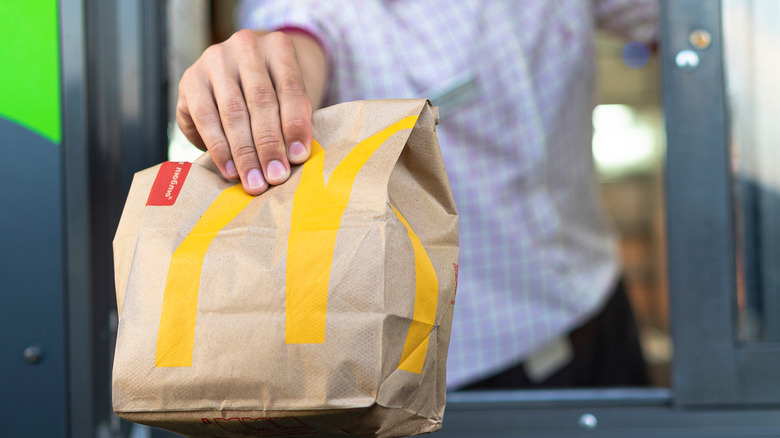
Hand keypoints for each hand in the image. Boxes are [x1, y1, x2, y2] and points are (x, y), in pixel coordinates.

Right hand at [176, 29, 326, 194]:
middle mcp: (245, 47)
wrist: (237, 75)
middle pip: (261, 101)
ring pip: (233, 113)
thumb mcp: (287, 99)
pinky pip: (206, 119)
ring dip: (244, 153)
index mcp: (278, 47)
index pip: (290, 88)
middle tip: (276, 177)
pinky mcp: (191, 80)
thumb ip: (293, 121)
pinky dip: (219, 149)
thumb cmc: (272, 93)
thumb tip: (294, 159)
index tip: (298, 157)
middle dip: (269, 145)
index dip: (295, 125)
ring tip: (254, 182)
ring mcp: (215, 60)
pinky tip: (230, 171)